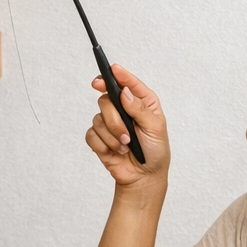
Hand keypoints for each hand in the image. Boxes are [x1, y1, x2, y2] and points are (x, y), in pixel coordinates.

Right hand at [86, 64, 168, 188]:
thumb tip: (125, 93)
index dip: (117, 75)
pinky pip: (91, 134)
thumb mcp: (155, 128)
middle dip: (114, 120)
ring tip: (124, 146)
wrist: (143, 177)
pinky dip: (103, 145)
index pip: (127, 82)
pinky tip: (115, 151)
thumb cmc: (155, 151)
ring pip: (97, 118)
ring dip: (111, 136)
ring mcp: (110, 122)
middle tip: (126, 135)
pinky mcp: (99, 137)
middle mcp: (123, 108)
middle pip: (106, 99)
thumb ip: (139, 109)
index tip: (110, 70)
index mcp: (141, 102)